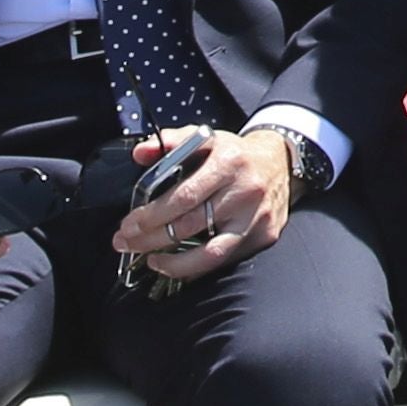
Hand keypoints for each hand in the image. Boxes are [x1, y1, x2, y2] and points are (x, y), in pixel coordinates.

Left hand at [116, 125, 289, 282]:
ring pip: (210, 252)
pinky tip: (177, 266)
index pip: (184, 196)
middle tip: (126, 243)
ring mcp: (256, 217)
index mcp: (228, 162)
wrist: (280, 162)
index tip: (129, 225)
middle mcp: (245, 191)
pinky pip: (225, 259)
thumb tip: (140, 153)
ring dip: (173, 262)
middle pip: (191, 225)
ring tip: (150, 261)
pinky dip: (197, 267)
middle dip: (151, 239)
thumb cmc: (233, 153)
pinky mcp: (264, 235)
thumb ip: (170, 141)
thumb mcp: (205, 137)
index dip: (153, 215)